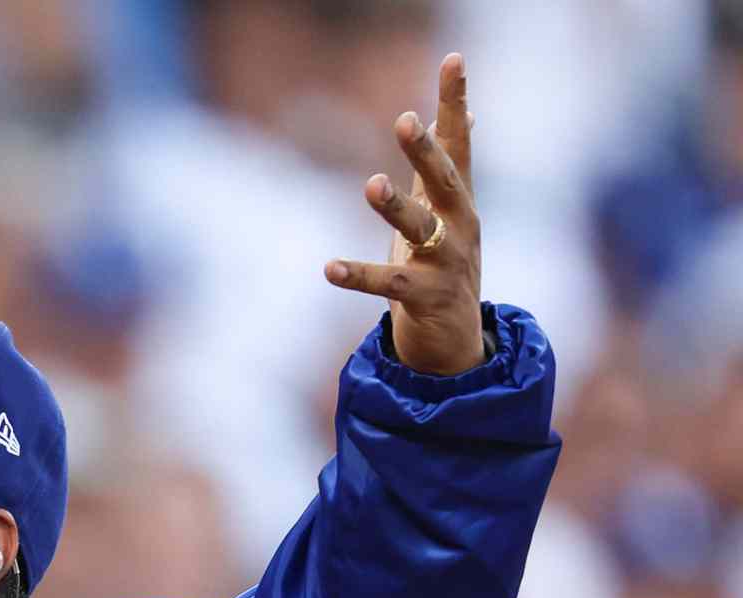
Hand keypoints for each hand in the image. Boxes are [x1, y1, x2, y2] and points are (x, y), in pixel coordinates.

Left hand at [324, 52, 485, 376]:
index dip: (455, 102)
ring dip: (395, 207)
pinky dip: (357, 275)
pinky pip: (387, 283)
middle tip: (406, 119)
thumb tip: (465, 114)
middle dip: (426, 151)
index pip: (459, 143)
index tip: (453, 59)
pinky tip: (328, 267)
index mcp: (461, 201)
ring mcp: (445, 262)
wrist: (457, 342)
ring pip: (419, 228)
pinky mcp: (424, 298)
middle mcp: (460, 225)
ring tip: (372, 184)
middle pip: (443, 181)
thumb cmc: (446, 267)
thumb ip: (450, 164)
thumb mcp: (450, 211)